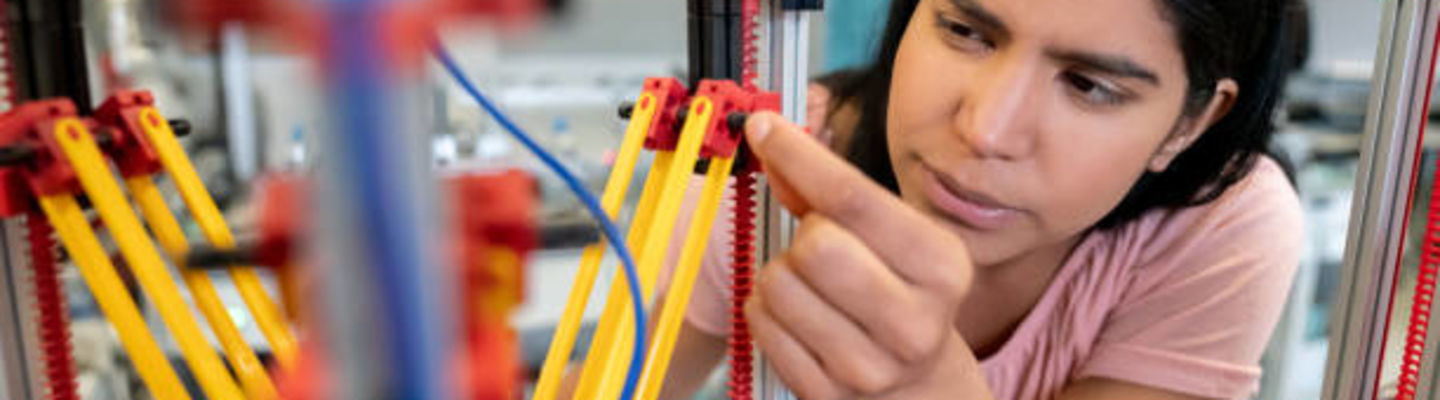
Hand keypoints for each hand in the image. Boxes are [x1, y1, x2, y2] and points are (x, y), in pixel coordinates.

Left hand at [741, 112, 986, 398]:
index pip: (852, 198)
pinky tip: (796, 313)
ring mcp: (869, 366)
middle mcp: (914, 321)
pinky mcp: (825, 394)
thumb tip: (773, 142)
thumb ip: (831, 192)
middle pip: (814, 246)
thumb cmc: (900, 294)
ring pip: (779, 286)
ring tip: (807, 284)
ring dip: (779, 273)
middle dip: (802, 234)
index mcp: (941, 266)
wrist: (919, 387)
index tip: (765, 128)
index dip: (799, 154)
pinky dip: (764, 307)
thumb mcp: (892, 240)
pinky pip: (762, 323)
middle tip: (817, 244)